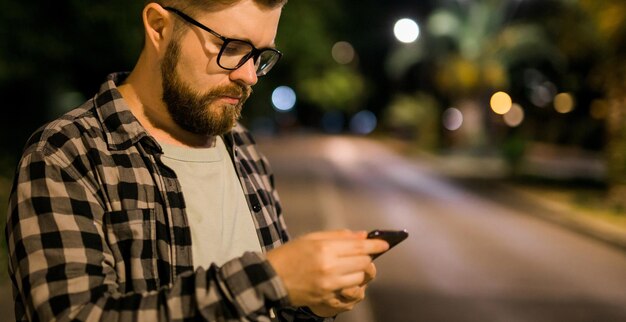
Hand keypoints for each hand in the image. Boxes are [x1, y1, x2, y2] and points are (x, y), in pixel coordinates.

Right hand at [266, 230, 387, 311]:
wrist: (271, 279)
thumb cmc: (290, 255)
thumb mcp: (311, 238)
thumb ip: (338, 236)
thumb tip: (362, 235)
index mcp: (325, 249)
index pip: (359, 247)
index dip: (375, 245)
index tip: (385, 244)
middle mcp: (329, 267)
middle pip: (363, 263)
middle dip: (368, 258)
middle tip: (366, 254)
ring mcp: (329, 285)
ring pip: (360, 278)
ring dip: (361, 272)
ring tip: (354, 266)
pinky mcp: (327, 298)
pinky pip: (350, 292)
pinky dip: (353, 285)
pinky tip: (347, 279)